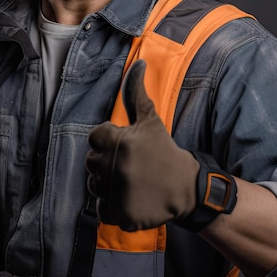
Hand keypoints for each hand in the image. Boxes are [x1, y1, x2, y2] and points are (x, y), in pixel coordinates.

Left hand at [85, 59, 199, 230]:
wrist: (185, 188)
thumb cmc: (164, 150)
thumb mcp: (150, 120)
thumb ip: (136, 93)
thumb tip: (138, 63)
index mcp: (119, 142)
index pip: (94, 137)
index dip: (109, 141)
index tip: (127, 147)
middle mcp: (115, 167)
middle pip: (90, 162)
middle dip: (106, 162)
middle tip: (130, 165)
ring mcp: (116, 192)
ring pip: (93, 185)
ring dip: (107, 184)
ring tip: (130, 181)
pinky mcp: (119, 214)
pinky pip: (101, 208)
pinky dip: (112, 205)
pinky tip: (129, 197)